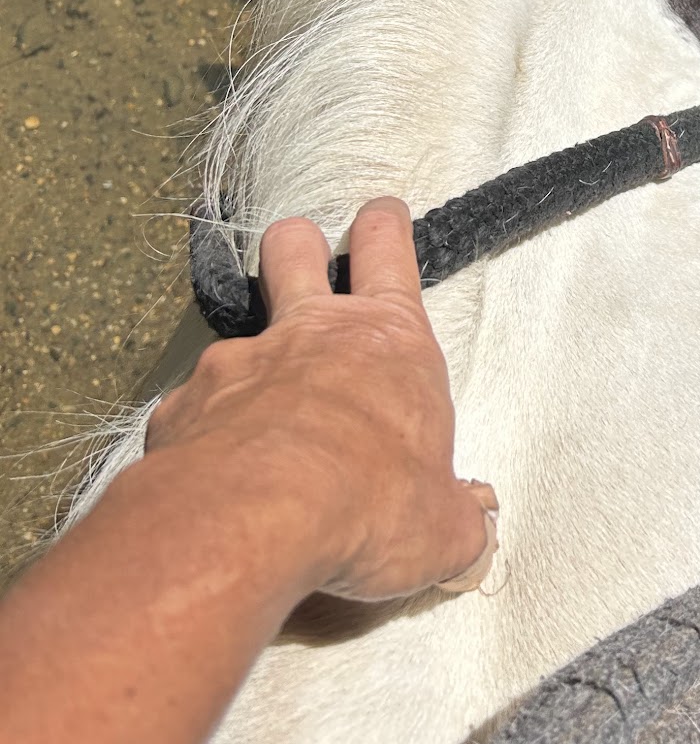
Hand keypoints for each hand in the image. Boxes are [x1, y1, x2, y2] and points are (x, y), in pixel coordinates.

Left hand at [146, 197, 495, 602]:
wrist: (256, 522)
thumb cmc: (368, 504)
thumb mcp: (441, 527)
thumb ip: (458, 520)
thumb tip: (474, 529)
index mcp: (388, 342)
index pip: (387, 253)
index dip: (384, 227)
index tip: (381, 214)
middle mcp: (310, 334)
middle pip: (294, 249)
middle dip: (298, 245)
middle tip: (302, 257)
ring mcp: (238, 363)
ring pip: (235, 328)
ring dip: (247, 358)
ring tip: (253, 408)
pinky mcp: (181, 407)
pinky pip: (191, 407)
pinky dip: (202, 430)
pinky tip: (210, 472)